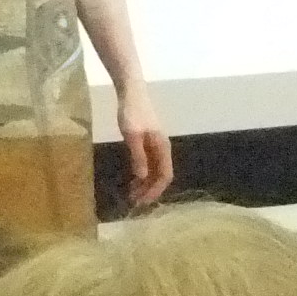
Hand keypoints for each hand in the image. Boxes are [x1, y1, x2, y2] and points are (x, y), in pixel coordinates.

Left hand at [116, 80, 173, 206]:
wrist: (131, 92)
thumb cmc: (131, 113)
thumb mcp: (132, 135)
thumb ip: (138, 156)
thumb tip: (143, 177)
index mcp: (162, 147)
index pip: (165, 176)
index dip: (155, 190)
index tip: (142, 202)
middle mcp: (163, 149)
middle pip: (161, 176)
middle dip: (150, 190)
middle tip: (134, 202)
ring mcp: (156, 146)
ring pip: (155, 171)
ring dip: (146, 184)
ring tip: (132, 194)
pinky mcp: (148, 142)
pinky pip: (149, 164)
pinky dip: (143, 174)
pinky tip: (133, 180)